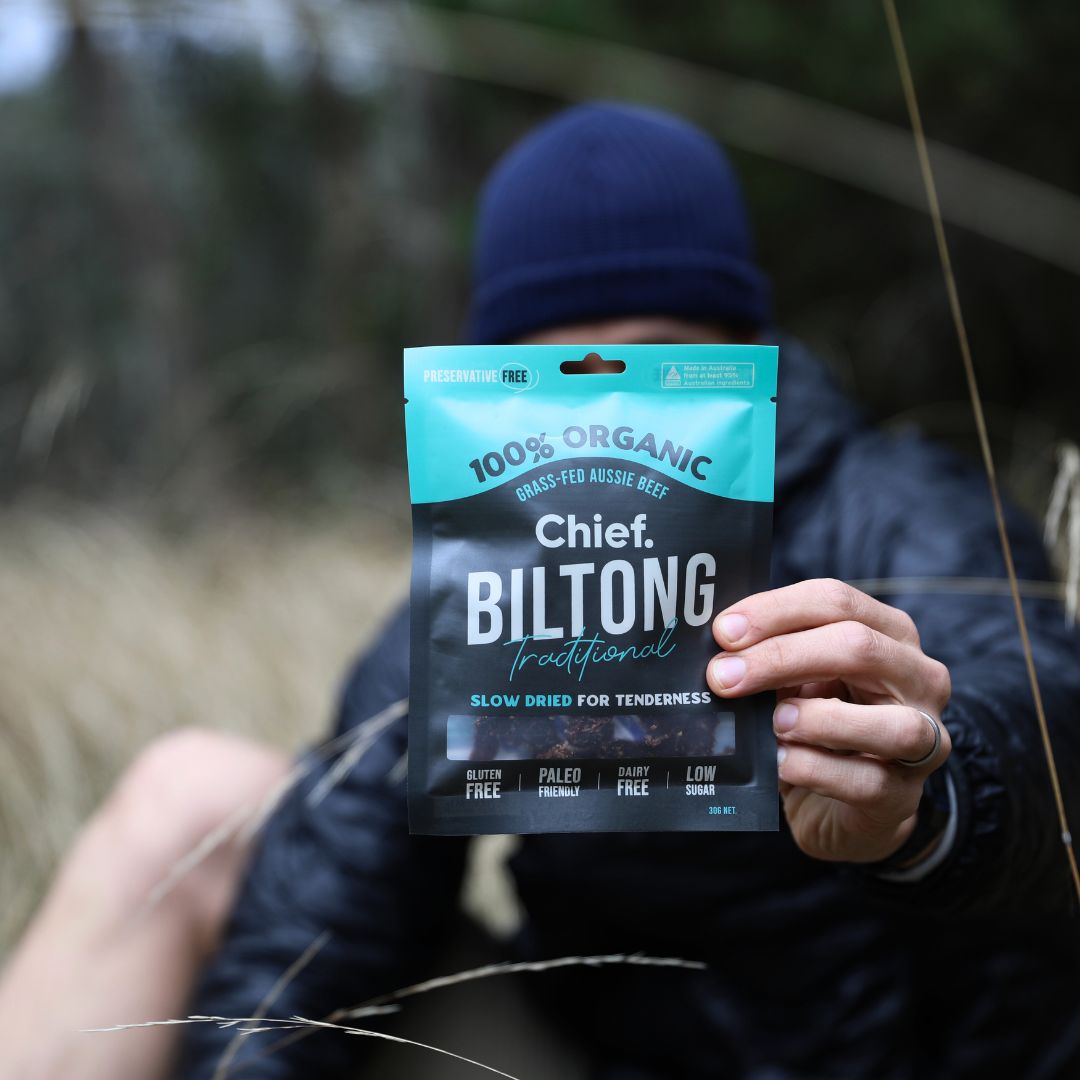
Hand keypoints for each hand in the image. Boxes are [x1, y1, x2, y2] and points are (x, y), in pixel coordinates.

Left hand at [706, 578, 951, 862]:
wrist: (844, 803)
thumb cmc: (821, 724)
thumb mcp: (800, 678)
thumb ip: (773, 654)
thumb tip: (721, 644)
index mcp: (890, 633)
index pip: (836, 601)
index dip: (776, 611)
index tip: (724, 631)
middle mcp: (920, 678)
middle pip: (858, 647)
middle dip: (781, 657)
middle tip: (724, 676)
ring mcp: (925, 739)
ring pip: (888, 721)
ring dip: (816, 719)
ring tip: (771, 722)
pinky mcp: (903, 794)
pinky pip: (866, 780)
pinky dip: (814, 769)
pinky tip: (780, 762)